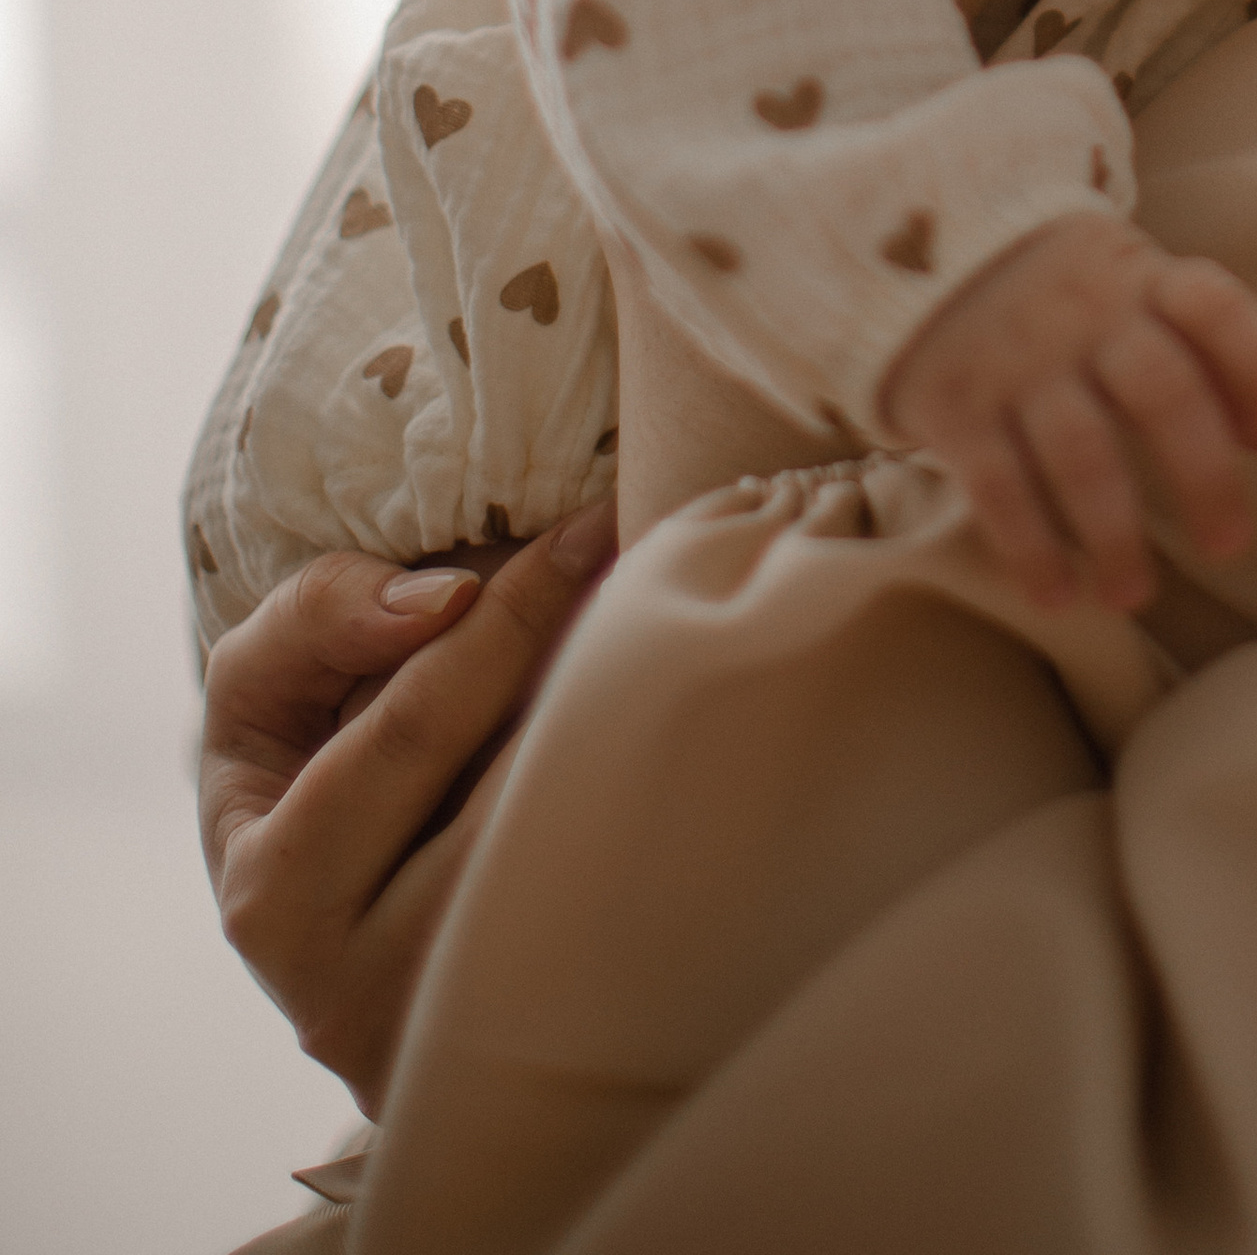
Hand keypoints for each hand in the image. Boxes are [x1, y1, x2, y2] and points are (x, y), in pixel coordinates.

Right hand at [198, 505, 616, 1114]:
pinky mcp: (527, 1043)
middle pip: (510, 803)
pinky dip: (641, 822)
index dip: (508, 615)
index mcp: (274, 897)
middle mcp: (353, 995)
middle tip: (660, 583)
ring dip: (628, 753)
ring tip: (675, 659)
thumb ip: (323, 615)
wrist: (338, 933)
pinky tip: (672, 752)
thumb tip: (445, 600)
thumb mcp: (263, 688)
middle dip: (590, 680)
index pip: (415, 727)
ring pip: (570, 868)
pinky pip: (606, 916)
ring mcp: (446, 1032)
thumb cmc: (300, 780)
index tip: (588, 531)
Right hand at [877, 215, 1256, 614]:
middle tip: (1232, 545)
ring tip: (1136, 594)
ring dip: (1115, 532)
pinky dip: (1031, 545)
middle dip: (1205, 474)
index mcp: (1140, 277)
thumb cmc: (1069, 296)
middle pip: (1162, 389)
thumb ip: (1210, 351)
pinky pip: (998, 484)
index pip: (1215, 307)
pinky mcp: (957, 406)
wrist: (916, 254)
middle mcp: (1086, 315)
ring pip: (1081, 450)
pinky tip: (1059, 596)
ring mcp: (1019, 360)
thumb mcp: (1136, 290)